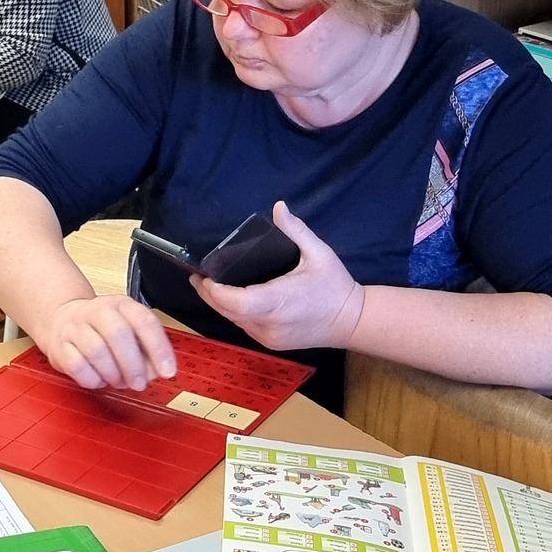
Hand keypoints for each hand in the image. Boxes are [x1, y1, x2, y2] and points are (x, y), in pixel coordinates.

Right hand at [39, 295, 178, 392]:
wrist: (61, 319)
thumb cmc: (102, 330)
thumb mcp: (129, 332)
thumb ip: (146, 351)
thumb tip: (154, 372)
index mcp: (122, 305)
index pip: (144, 322)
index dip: (159, 349)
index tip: (168, 371)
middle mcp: (98, 311)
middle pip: (118, 334)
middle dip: (133, 365)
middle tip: (139, 384)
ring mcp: (76, 326)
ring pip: (97, 351)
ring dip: (112, 373)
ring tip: (117, 381)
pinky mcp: (60, 345)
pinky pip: (77, 365)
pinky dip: (92, 379)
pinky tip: (98, 380)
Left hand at [192, 201, 364, 352]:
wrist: (352, 321)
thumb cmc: (336, 286)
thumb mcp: (319, 253)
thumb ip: (296, 231)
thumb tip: (278, 207)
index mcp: (280, 301)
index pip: (236, 301)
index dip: (215, 290)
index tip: (204, 274)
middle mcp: (270, 323)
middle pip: (228, 312)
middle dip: (209, 295)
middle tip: (198, 276)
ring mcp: (269, 337)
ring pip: (234, 321)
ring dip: (220, 305)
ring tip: (209, 285)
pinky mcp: (271, 343)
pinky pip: (245, 327)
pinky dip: (235, 314)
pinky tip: (230, 300)